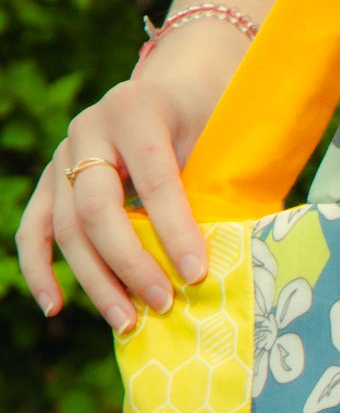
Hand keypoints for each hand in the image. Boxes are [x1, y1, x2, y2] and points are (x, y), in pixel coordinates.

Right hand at [16, 26, 246, 331]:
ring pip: (66, 226)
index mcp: (138, 111)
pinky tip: (56, 308)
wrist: (179, 90)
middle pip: (96, 208)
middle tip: (164, 303)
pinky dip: (40, 268)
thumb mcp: (218, 143)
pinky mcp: (52, 178)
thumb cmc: (209, 124)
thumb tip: (231, 266)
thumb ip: (215, 191)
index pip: (153, 180)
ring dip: (96, 280)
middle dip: (131, 263)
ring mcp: (64, 153)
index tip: (198, 274)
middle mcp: (90, 128)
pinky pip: (35, 227)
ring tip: (128, 323)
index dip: (175, 230)